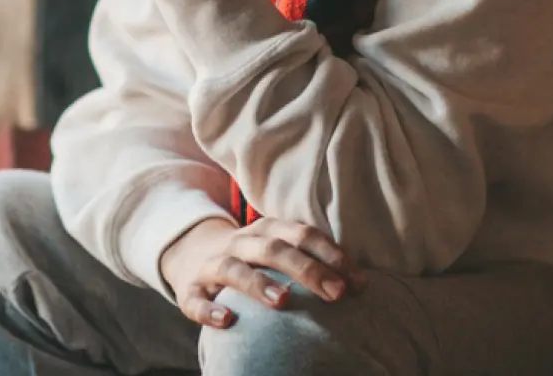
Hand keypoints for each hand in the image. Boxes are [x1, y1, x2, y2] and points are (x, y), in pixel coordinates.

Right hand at [158, 218, 365, 328]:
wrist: (192, 255)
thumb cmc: (252, 259)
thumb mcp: (277, 249)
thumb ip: (313, 260)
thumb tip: (362, 283)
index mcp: (266, 230)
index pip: (301, 234)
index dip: (330, 254)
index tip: (357, 280)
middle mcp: (239, 243)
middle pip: (272, 248)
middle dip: (306, 269)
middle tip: (335, 293)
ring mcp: (212, 265)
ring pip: (233, 269)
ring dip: (259, 283)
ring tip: (283, 301)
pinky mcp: (190, 289)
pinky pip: (196, 300)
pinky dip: (209, 310)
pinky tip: (227, 321)